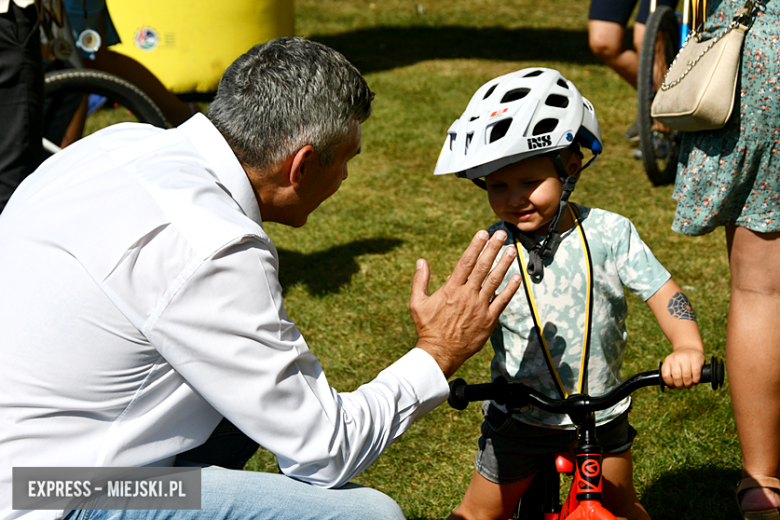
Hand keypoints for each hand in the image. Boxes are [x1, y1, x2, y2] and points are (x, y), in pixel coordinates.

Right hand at [410, 229, 520, 377]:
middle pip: (482, 267)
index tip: (483, 233)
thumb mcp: (417, 303)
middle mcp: (467, 295)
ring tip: (512, 250)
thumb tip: (421, 261)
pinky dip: (511, 288)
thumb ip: (420, 280)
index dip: (475, 246)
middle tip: (501, 234)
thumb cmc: (427, 328)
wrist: (439, 352)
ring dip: (504, 263)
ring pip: (495, 281)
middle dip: (493, 248)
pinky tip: (517, 277)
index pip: (465, 262)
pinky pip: (502, 301)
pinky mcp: (488, 320)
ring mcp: (479, 307)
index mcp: (451, 289)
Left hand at [661, 347, 705, 388]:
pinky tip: (695, 381)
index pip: (665, 376)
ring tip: (689, 385)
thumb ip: (670, 372)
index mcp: (668, 361)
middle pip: (676, 378)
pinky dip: (695, 381)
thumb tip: (671, 386)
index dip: (669, 384)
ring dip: (688, 384)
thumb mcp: (671, 363)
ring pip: (686, 377)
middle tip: (682, 386)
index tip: (673, 386)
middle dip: (680, 386)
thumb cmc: (680, 360)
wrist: (689, 347)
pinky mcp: (696, 360)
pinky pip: (696, 374)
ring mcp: (686, 359)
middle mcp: (676, 359)